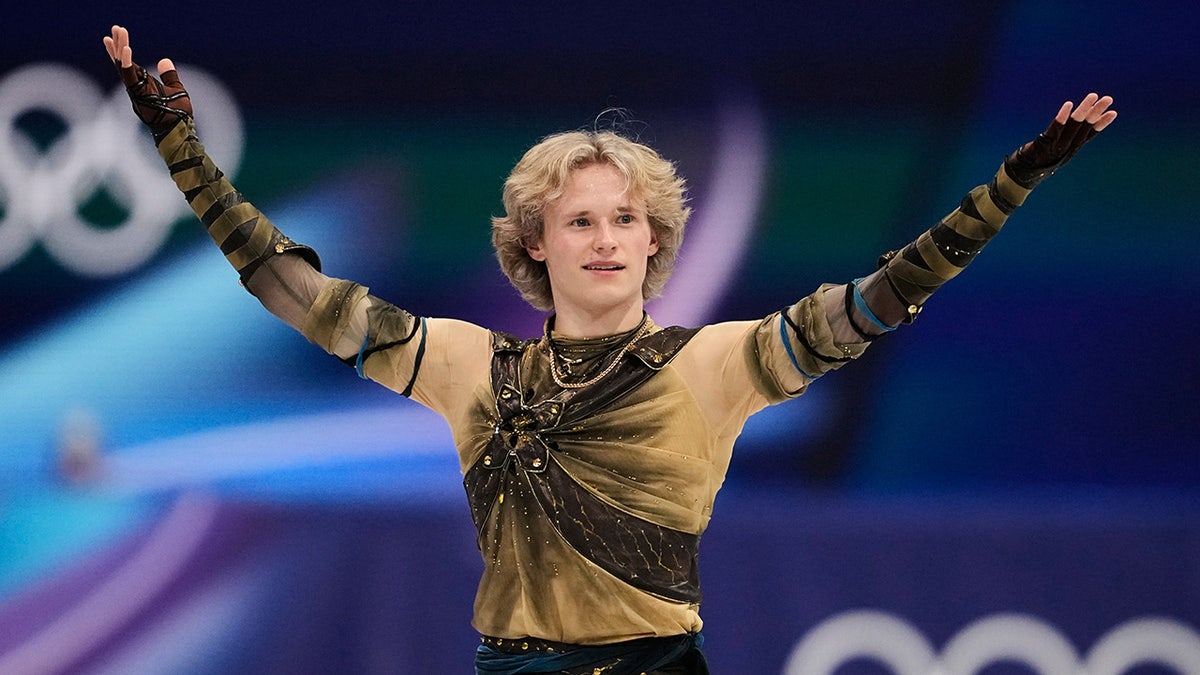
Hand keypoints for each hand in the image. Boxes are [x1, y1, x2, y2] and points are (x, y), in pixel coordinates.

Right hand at [102, 25, 191, 139]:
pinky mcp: (138, 95)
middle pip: (122, 62)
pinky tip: (127, 48)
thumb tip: (165, 61)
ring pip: (123, 66)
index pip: (129, 64)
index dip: (123, 49)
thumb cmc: (177, 114)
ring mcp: (135, 90)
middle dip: (119, 44)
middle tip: (116, 27)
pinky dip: (128, 63)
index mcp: (143, 84)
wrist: (179, 131)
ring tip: (117, 33)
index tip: (118, 34)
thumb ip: (169, 76)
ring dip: (121, 49)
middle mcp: (136, 86)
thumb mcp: (177, 90)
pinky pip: (129, 76)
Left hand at [1004, 92, 1117, 187]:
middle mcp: (1066, 148)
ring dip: (1083, 110)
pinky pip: (1054, 129)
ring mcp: (1056, 146)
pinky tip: (1068, 105)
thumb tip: (1074, 128)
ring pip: (1072, 126)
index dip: (1101, 124)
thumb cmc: (1039, 161)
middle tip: (1107, 98)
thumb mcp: (1056, 151)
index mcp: (1071, 149)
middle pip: (1083, 127)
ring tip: (1092, 97)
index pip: (1088, 135)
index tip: (1113, 113)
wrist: (1021, 175)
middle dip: (1096, 112)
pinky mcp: (1043, 144)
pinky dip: (1061, 118)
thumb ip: (1066, 140)